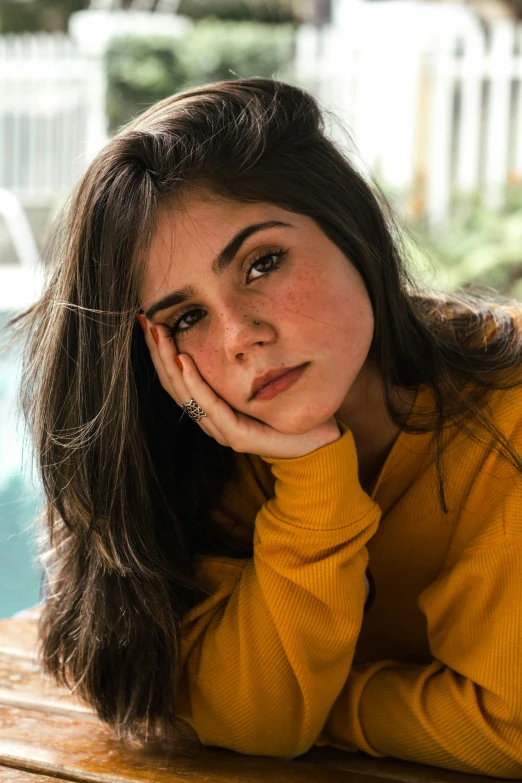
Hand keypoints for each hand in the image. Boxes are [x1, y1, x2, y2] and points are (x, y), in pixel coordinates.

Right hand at [140, 320, 340, 458]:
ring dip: (169, 362)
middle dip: (158, 351)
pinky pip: (211, 406)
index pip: (176, 378)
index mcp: (211, 407)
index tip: (149, 320)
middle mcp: (210, 419)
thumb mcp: (258, 377)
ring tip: (160, 335)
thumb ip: (238, 360)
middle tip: (146, 321)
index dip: (159, 351)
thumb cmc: (287, 406)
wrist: (316, 438)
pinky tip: (185, 361)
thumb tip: (228, 324)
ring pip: (185, 394)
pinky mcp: (237, 436)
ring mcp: (222, 429)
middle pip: (173, 383)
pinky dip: (195, 382)